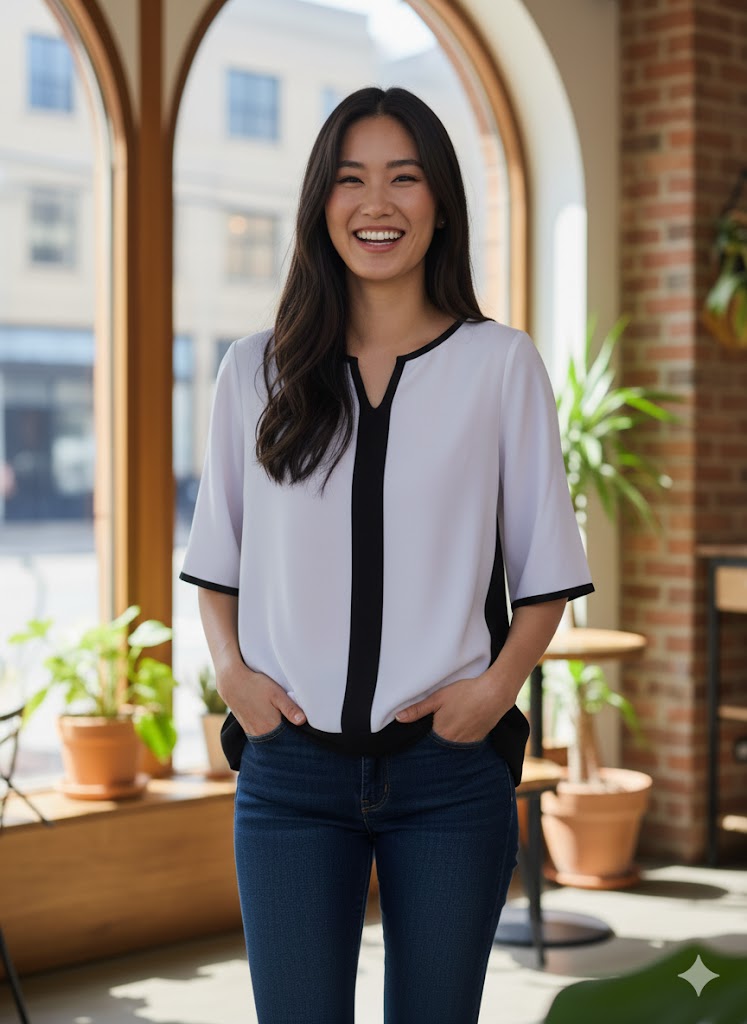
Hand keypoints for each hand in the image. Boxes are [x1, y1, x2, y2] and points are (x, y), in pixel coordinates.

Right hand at [217, 662, 305, 735]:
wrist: (231, 682)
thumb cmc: (256, 686)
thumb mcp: (276, 694)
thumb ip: (290, 708)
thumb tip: (303, 721)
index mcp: (269, 728)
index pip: (288, 740)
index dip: (298, 738)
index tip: (305, 733)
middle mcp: (259, 734)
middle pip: (279, 740)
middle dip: (289, 737)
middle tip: (298, 729)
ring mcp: (251, 732)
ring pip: (270, 737)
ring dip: (278, 734)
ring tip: (286, 724)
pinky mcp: (246, 727)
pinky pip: (261, 734)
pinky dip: (269, 731)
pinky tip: (273, 722)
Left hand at [395, 674, 512, 742]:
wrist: (494, 693)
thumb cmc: (465, 693)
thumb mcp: (438, 698)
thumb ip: (417, 710)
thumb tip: (398, 718)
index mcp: (441, 733)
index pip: (425, 744)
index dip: (422, 738)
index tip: (420, 735)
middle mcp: (453, 743)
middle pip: (438, 746)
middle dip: (434, 741)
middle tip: (436, 729)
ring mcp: (467, 743)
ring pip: (451, 746)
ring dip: (448, 740)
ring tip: (450, 726)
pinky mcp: (478, 740)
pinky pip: (464, 744)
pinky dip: (460, 739)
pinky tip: (461, 727)